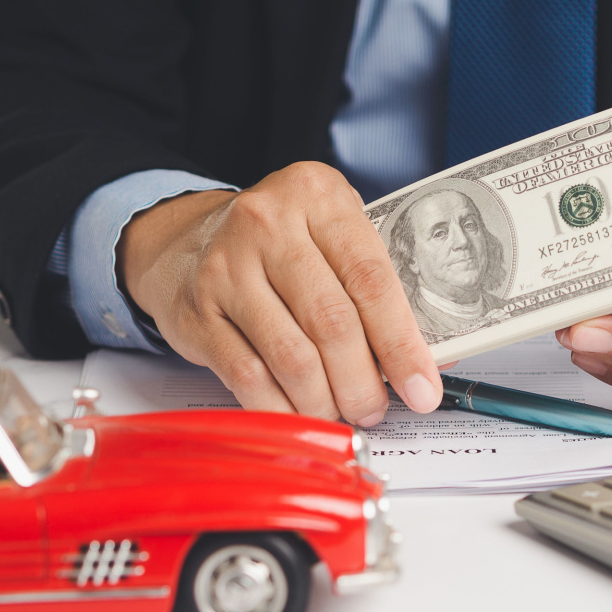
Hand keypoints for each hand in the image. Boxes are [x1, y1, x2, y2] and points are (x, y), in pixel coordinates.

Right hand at [119, 162, 442, 423]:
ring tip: (339, 413)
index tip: (422, 388)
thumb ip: (376, 286)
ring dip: (324, 401)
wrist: (185, 240)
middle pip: (332, 322)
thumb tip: (426, 359)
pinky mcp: (197, 313)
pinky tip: (299, 414)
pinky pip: (247, 376)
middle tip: (374, 409)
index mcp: (319, 197)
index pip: (371, 279)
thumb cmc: (280, 243)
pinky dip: (281, 407)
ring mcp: (226, 268)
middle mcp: (268, 224)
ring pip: (292, 357)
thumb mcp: (331, 236)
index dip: (401, 343)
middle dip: (362, 382)